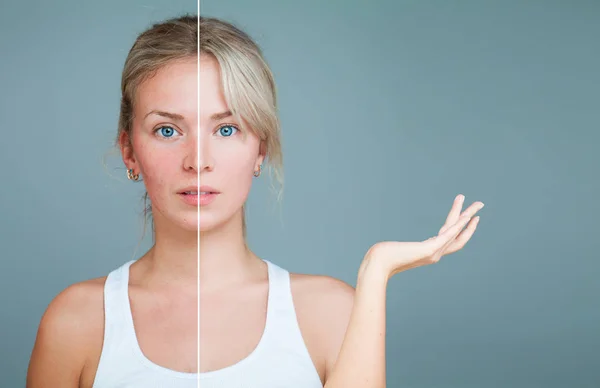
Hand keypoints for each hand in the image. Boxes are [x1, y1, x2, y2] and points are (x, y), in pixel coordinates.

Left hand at [361, 194, 483, 278]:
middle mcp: (434, 254)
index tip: (467, 215)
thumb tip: (387, 247)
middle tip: (480, 203)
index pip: (451, 240)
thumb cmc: (381, 258)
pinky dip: (458, 226)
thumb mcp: (393, 250)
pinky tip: (466, 217)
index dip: (462, 228)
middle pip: (459, 235)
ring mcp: (433, 253)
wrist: (377, 264)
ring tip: (477, 204)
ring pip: (457, 232)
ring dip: (467, 217)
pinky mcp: (429, 249)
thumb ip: (396, 250)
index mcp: (428, 253)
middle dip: (469, 219)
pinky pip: (448, 235)